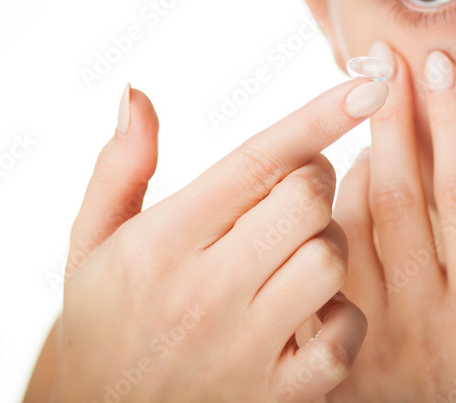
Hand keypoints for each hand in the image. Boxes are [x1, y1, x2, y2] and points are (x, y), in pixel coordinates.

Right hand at [51, 78, 388, 402]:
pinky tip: (312, 312)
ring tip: (296, 252)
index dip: (317, 117)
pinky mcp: (279, 395)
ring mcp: (246, 349)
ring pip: (331, 256)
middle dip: (312, 180)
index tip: (366, 84)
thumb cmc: (103, 325)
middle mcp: (205, 294)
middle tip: (292, 193)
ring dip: (328, 242)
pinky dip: (343, 314)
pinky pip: (347, 332)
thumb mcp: (89, 246)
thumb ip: (119, 168)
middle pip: (306, 198)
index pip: (255, 162)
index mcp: (160, 245)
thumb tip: (138, 93)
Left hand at [322, 48, 455, 401]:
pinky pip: (324, 270)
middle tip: (386, 59)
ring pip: (351, 227)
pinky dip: (325, 218)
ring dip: (354, 160)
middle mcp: (426, 318)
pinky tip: (328, 180)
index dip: (452, 125)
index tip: (441, 68)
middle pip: (399, 197)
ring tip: (359, 105)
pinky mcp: (338, 358)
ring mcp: (374, 338)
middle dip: (394, 119)